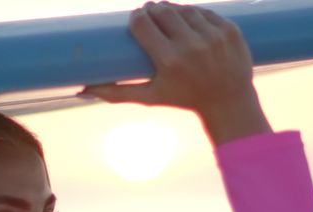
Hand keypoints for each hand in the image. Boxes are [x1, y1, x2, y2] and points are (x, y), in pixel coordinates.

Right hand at [79, 1, 257, 117]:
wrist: (227, 102)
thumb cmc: (184, 99)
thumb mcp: (150, 97)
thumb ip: (117, 92)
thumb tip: (83, 90)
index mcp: (170, 61)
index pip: (144, 24)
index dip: (137, 16)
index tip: (136, 17)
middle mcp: (192, 46)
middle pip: (163, 11)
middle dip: (153, 9)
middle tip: (149, 13)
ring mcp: (213, 36)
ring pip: (184, 9)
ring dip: (173, 9)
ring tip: (168, 15)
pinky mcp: (229, 29)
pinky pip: (205, 12)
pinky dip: (195, 14)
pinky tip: (189, 19)